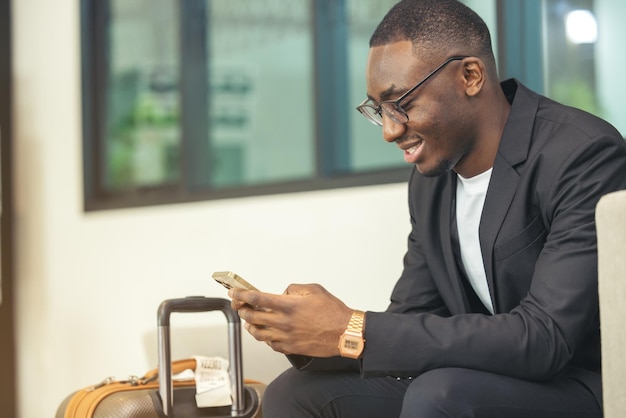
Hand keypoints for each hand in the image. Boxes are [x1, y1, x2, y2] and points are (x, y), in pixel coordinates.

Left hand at [229, 284, 353, 356]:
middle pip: (252, 316)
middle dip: (241, 308)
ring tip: (249, 319)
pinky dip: (264, 337)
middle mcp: (284, 322)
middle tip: (239, 304)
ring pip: (257, 333)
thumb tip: (283, 293)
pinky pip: (269, 344)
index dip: (241, 295)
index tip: (235, 292)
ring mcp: (285, 337)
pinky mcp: (290, 348)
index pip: (256, 299)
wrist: (345, 333)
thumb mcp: (314, 289)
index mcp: (288, 306)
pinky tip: (265, 332)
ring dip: (249, 325)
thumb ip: (293, 289)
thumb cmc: (333, 313)